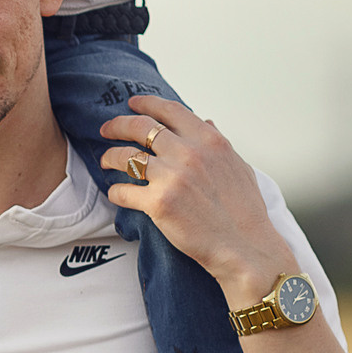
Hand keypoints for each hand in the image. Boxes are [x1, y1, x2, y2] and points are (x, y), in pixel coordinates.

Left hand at [98, 96, 296, 304]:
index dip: (145, 104)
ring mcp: (172, 178)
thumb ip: (218, 142)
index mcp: (209, 141)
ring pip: (125, 157)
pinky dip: (115, 192)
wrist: (246, 249)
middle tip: (105, 129)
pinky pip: (123, 191)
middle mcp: (189, 154)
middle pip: (140, 127)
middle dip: (117, 125)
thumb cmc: (246, 212)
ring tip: (106, 161)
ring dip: (110, 157)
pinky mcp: (158, 204)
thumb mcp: (238, 167)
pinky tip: (116, 194)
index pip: (169, 110)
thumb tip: (206, 122)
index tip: (132, 104)